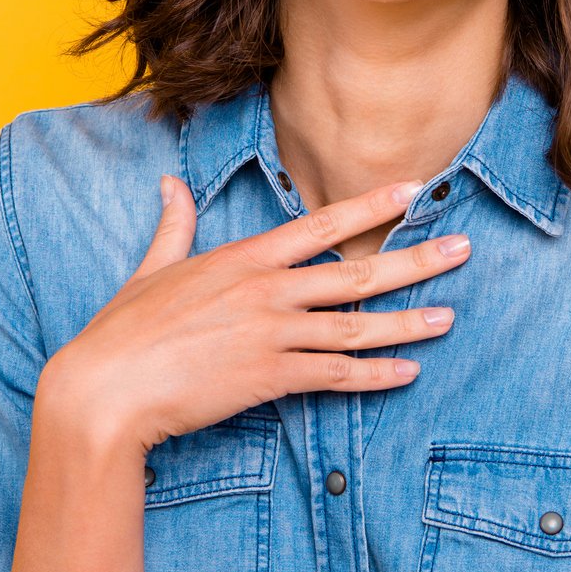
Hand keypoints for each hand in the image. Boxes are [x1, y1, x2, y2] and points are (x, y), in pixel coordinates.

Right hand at [39, 174, 468, 455]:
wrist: (106, 389)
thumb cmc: (123, 331)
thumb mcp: (152, 267)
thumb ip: (174, 224)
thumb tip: (171, 183)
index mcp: (244, 258)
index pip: (322, 224)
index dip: (371, 205)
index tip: (413, 190)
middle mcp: (267, 290)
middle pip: (358, 272)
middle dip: (416, 261)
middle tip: (464, 250)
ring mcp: (272, 333)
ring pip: (357, 326)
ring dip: (408, 323)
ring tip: (449, 318)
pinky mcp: (270, 377)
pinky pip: (336, 375)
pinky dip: (376, 376)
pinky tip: (408, 374)